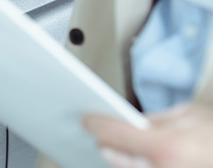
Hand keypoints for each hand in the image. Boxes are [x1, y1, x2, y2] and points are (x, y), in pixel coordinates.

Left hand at [84, 103, 212, 167]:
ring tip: (116, 148)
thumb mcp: (191, 116)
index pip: (113, 133)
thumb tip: (126, 122)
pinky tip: (135, 157)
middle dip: (109, 145)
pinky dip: (137, 164)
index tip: (88, 119)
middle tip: (100, 135)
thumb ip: (155, 121)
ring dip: (123, 160)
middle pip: (116, 159)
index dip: (96, 123)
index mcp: (166, 147)